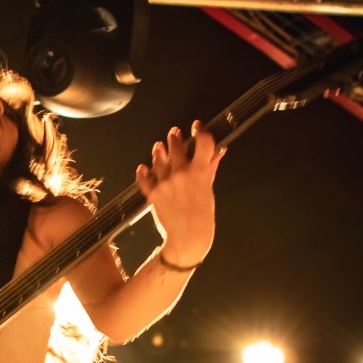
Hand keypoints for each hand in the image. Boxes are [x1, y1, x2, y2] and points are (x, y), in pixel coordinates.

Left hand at [134, 120, 224, 265]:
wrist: (188, 236)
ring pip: (158, 159)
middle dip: (174, 138)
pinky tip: (143, 168)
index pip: (202, 143)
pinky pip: (144, 179)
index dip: (200, 131)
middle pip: (175, 147)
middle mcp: (181, 174)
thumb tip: (219, 150)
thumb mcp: (209, 188)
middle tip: (173, 133)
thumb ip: (211, 167)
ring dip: (158, 152)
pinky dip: (143, 173)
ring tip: (158, 147)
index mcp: (199, 172)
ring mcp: (165, 183)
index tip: (197, 126)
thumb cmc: (203, 213)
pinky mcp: (153, 194)